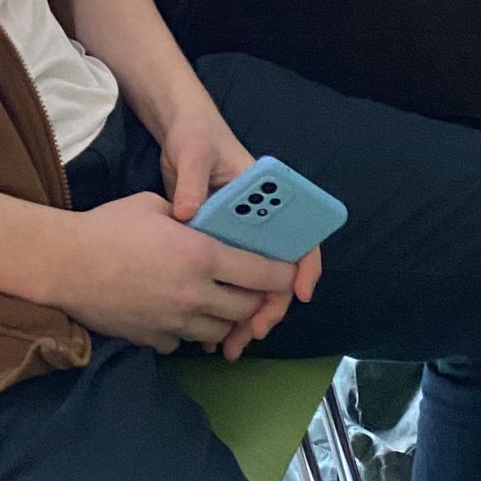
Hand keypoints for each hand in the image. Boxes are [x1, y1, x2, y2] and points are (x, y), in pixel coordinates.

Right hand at [53, 192, 306, 356]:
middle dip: (256, 300)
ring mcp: (174, 322)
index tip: (287, 272)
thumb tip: (205, 220)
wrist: (64, 265)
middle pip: (246, 308)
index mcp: (202, 256)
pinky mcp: (154, 340)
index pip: (261, 273)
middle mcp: (195, 294)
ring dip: (225, 319)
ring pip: (219, 331)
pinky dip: (189, 331)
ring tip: (219, 304)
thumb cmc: (108, 227)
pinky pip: (184, 342)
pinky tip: (179, 315)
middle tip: (252, 288)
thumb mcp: (155, 205)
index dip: (281, 274)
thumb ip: (189, 216)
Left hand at [158, 103, 322, 354]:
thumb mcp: (194, 153)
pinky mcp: (215, 246)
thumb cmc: (195, 139)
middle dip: (270, 306)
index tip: (299, 292)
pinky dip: (223, 308)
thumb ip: (192, 181)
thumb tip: (188, 212)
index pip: (298, 234)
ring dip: (246, 316)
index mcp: (265, 197)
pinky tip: (209, 334)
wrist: (177, 135)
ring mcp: (238, 236)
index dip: (304, 265)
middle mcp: (257, 221)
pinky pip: (228, 284)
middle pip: (274, 271)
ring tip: (229, 346)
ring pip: (252, 285)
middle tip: (252, 332)